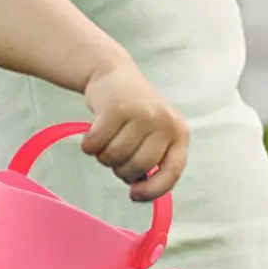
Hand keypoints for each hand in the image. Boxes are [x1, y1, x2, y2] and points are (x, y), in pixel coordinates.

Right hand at [81, 57, 188, 201]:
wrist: (113, 73)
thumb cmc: (135, 112)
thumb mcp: (155, 132)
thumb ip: (154, 157)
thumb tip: (140, 189)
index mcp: (179, 133)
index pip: (171, 172)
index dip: (153, 190)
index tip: (134, 195)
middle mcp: (164, 122)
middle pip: (139, 167)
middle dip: (121, 170)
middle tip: (115, 158)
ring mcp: (141, 113)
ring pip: (115, 156)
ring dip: (103, 156)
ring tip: (105, 143)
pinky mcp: (116, 108)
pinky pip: (96, 144)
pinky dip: (88, 146)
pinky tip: (91, 136)